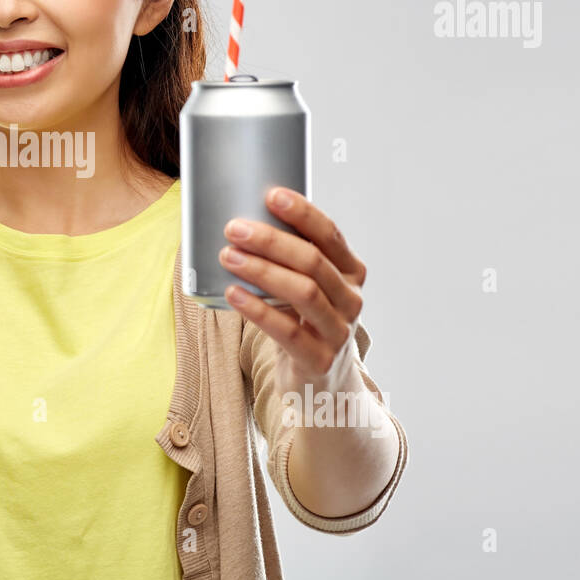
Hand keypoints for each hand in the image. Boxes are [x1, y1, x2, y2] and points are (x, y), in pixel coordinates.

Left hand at [218, 187, 367, 385]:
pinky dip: (258, 310)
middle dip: (272, 241)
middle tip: (235, 228)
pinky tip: (233, 294)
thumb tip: (242, 218)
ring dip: (262, 270)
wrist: (324, 384)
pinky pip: (288, 332)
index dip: (303, 213)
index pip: (331, 235)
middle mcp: (352, 299)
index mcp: (351, 273)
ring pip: (303, 293)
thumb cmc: (305, 322)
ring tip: (228, 256)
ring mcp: (339, 332)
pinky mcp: (319, 360)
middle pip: (313, 262)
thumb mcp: (308, 287)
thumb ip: (290, 260)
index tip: (272, 195)